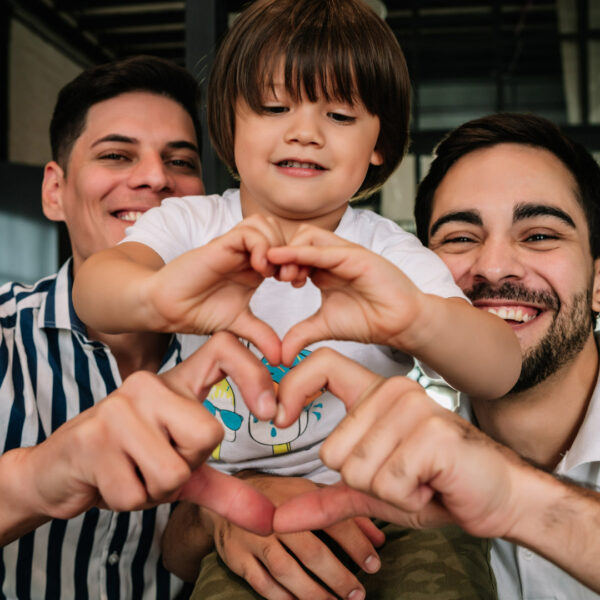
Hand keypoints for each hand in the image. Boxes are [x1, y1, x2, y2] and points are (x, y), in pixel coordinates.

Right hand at [8, 333, 276, 544]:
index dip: (254, 373)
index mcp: (175, 383)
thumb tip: (269, 520)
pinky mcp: (93, 440)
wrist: (57, 470)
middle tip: (158, 461)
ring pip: (174, 471)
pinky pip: (137, 494)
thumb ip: (226, 489)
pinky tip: (110, 480)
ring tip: (132, 471)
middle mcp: (148, 385)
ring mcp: (118, 409)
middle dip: (188, 467)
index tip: (268, 412)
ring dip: (155, 490)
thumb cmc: (126, 460)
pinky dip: (129, 501)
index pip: (224, 349)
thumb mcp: (180, 467)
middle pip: (208, 434)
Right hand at [146, 214, 295, 364]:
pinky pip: (249, 231)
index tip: (298, 284)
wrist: (167, 308)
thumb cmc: (198, 311)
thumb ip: (261, 335)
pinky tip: (259, 268)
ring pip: (266, 224)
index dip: (298, 261)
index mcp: (254, 268)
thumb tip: (281, 360)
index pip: (286, 249)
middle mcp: (246, 254)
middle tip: (289, 278)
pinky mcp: (220, 244)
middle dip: (291, 251)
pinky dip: (261, 245)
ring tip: (272, 274)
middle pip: (280, 230)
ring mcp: (233, 247)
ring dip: (276, 245)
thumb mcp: (239, 325)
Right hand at [205, 475, 383, 599]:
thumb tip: (380, 539)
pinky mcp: (237, 557)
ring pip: (286, 570)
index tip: (374, 565)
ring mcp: (254, 538)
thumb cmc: (278, 500)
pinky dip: (283, 598)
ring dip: (313, 592)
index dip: (356, 544)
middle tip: (357, 594)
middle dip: (338, 576)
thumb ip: (345, 515)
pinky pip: (262, 583)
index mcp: (297, 497)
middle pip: (310, 550)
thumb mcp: (311, 496)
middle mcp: (275, 516)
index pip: (333, 520)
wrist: (226, 501)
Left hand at [268, 225, 425, 364]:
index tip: (263, 280)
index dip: (276, 263)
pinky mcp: (356, 256)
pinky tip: (283, 259)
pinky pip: (323, 249)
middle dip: (280, 255)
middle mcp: (333, 257)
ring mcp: (345, 253)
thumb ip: (301, 334)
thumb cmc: (369, 320)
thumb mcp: (324, 326)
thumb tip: (282, 356)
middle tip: (272, 277)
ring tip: (282, 276)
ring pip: (308, 236)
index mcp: (323, 269)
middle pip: (296, 238)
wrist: (401, 324)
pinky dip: (301, 252)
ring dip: (289, 252)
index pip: (293, 254)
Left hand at [273, 348, 524, 538]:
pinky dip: (408, 500)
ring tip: (420, 480)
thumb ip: (325, 499)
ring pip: (357, 472)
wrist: (500, 495)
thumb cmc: (435, 485)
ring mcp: (413, 409)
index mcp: (376, 394)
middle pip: (332, 452)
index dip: (292, 387)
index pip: (322, 364)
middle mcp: (393, 391)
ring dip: (388, 493)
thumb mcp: (372, 490)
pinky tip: (433, 485)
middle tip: (402, 475)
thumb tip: (277, 519)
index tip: (280, 418)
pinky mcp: (431, 434)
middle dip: (364, 482)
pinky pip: (388, 484)